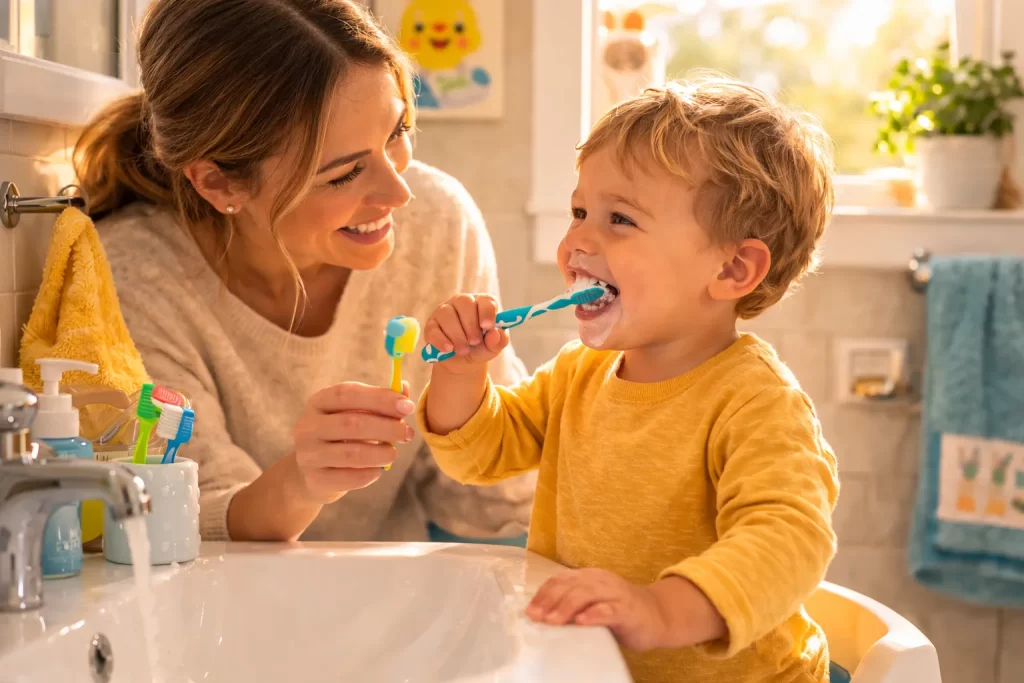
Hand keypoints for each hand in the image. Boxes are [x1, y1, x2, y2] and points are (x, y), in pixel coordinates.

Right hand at [291, 381, 415, 503]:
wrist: (311, 472)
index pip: (347, 393)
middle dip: (387, 428)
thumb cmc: (340, 436)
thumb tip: (404, 389)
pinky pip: (350, 478)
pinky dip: (370, 473)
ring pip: (352, 454)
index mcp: (318, 402)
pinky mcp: (315, 479)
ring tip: (392, 453)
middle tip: (407, 433)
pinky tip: (377, 470)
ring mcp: (308, 454)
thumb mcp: (354, 413)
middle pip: (352, 423)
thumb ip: (379, 402)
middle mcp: (308, 426)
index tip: (407, 406)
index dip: (379, 398)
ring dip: (381, 453)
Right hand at [423, 293, 509, 373]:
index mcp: (481, 304)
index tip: (487, 326)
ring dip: (457, 334)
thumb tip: (496, 334)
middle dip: (470, 324)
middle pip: (464, 302)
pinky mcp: (431, 326)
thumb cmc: (480, 348)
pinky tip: (449, 349)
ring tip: (464, 350)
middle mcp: (461, 303)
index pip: (486, 300)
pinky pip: (433, 329)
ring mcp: (444, 312)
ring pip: (447, 314)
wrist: (462, 362)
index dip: (487, 312)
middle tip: (475, 342)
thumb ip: (498, 341)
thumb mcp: (492, 347)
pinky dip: (441, 340)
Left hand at [526, 568, 669, 650]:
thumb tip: (541, 616)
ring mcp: (615, 593)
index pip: (560, 580)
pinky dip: (595, 614)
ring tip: (552, 620)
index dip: (543, 593)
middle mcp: (600, 580)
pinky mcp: (628, 610)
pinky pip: (610, 609)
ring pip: (587, 594)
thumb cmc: (619, 611)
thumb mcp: (592, 604)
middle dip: (550, 600)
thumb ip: (572, 605)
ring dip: (567, 606)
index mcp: (588, 577)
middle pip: (570, 585)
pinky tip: (582, 621)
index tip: (529, 610)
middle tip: (536, 616)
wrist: (658, 615)